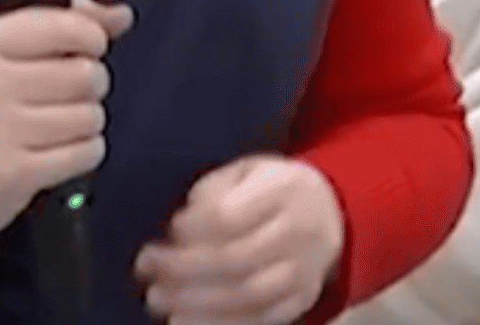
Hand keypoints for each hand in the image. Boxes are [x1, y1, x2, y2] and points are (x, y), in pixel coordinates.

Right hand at [0, 0, 133, 255]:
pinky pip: (85, 153)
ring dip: (85, 123)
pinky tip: (57, 153)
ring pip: (89, 114)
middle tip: (64, 98)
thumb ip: (55, 25)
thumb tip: (120, 15)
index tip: (87, 50)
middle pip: (85, 73)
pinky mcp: (12, 174)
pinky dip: (83, 153)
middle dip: (88, 86)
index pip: (64, 25)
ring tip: (56, 128)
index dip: (91, 38)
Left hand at [135, 155, 343, 324]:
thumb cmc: (272, 189)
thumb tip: (182, 230)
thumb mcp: (246, 170)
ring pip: (248, 295)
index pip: (230, 215)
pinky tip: (184, 321)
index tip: (171, 229)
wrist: (330, 212)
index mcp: (284, 188)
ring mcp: (304, 270)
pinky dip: (220, 324)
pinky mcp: (302, 299)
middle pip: (236, 259)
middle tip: (148, 268)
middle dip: (183, 269)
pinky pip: (260, 320)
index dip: (193, 227)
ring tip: (158, 299)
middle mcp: (300, 231)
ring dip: (196, 302)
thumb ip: (214, 190)